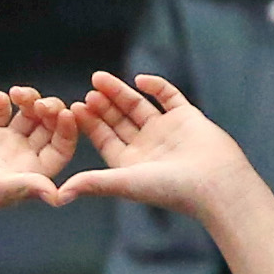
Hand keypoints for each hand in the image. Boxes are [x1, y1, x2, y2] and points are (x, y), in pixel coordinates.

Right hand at [0, 87, 78, 228]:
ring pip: (26, 116)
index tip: (65, 112)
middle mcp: (21, 159)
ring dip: (27, 101)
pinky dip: (1, 102)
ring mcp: (1, 145)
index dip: (67, 130)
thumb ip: (27, 187)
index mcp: (32, 174)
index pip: (61, 148)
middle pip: (47, 128)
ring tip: (16, 93)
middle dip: (49, 110)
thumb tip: (59, 197)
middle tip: (39, 101)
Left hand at [58, 72, 256, 220]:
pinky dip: (156, 86)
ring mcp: (168, 130)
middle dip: (102, 105)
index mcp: (131, 164)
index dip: (90, 123)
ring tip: (100, 78)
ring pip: (139, 106)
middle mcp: (148, 146)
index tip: (75, 107)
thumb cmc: (170, 188)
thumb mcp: (125, 183)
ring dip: (120, 92)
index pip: (105, 139)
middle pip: (119, 120)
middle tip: (88, 90)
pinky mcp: (188, 117)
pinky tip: (140, 79)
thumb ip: (92, 182)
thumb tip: (58, 195)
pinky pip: (169, 96)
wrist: (215, 183)